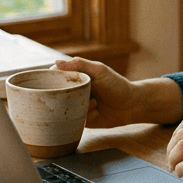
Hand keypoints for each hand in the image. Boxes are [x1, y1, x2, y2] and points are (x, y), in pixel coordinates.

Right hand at [54, 58, 182, 127]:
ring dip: (81, 106)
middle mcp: (73, 92)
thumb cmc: (117, 84)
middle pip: (56, 95)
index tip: (52, 84)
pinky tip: (98, 111)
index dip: (50, 81)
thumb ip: (80, 64)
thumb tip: (56, 62)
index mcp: (75, 78)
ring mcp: (77, 106)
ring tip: (96, 102)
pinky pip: (75, 120)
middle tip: (81, 94)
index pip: (54, 78)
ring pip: (66, 109)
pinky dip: (87, 115)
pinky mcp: (82, 120)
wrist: (132, 104)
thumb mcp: (100, 70)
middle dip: (67, 96)